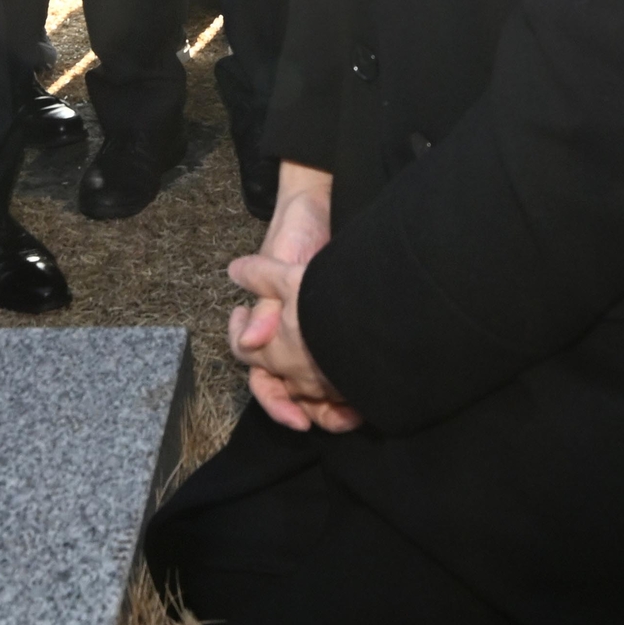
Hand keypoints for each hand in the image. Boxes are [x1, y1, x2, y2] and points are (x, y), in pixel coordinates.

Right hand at [228, 163, 357, 432]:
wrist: (321, 202)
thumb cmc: (295, 230)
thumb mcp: (281, 262)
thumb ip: (268, 303)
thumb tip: (254, 339)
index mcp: (266, 323)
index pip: (262, 374)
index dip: (275, 400)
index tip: (297, 418)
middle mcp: (287, 332)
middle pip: (292, 388)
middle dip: (309, 411)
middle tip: (333, 422)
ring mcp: (314, 330)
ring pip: (316, 383)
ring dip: (331, 405)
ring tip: (353, 415)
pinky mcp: (339, 324)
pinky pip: (341, 364)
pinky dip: (352, 384)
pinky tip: (369, 394)